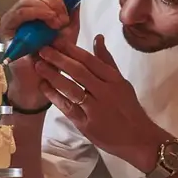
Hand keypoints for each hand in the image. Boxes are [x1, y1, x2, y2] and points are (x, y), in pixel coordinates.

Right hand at [0, 0, 80, 109]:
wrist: (43, 81)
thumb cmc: (54, 59)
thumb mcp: (68, 31)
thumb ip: (71, 8)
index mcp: (36, 11)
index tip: (68, 15)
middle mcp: (23, 13)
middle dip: (54, 3)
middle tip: (63, 19)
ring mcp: (13, 19)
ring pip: (29, 0)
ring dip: (47, 9)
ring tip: (57, 24)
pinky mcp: (7, 28)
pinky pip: (20, 12)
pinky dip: (36, 13)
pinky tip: (48, 23)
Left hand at [33, 34, 166, 170]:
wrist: (138, 139)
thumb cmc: (128, 109)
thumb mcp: (122, 82)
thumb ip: (107, 61)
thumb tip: (97, 38)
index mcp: (114, 80)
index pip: (90, 60)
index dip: (72, 49)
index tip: (56, 40)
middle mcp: (105, 92)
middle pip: (79, 72)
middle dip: (59, 59)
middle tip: (42, 49)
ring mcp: (96, 109)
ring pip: (72, 89)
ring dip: (53, 76)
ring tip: (38, 66)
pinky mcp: (87, 125)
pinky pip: (68, 108)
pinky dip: (55, 97)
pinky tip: (44, 87)